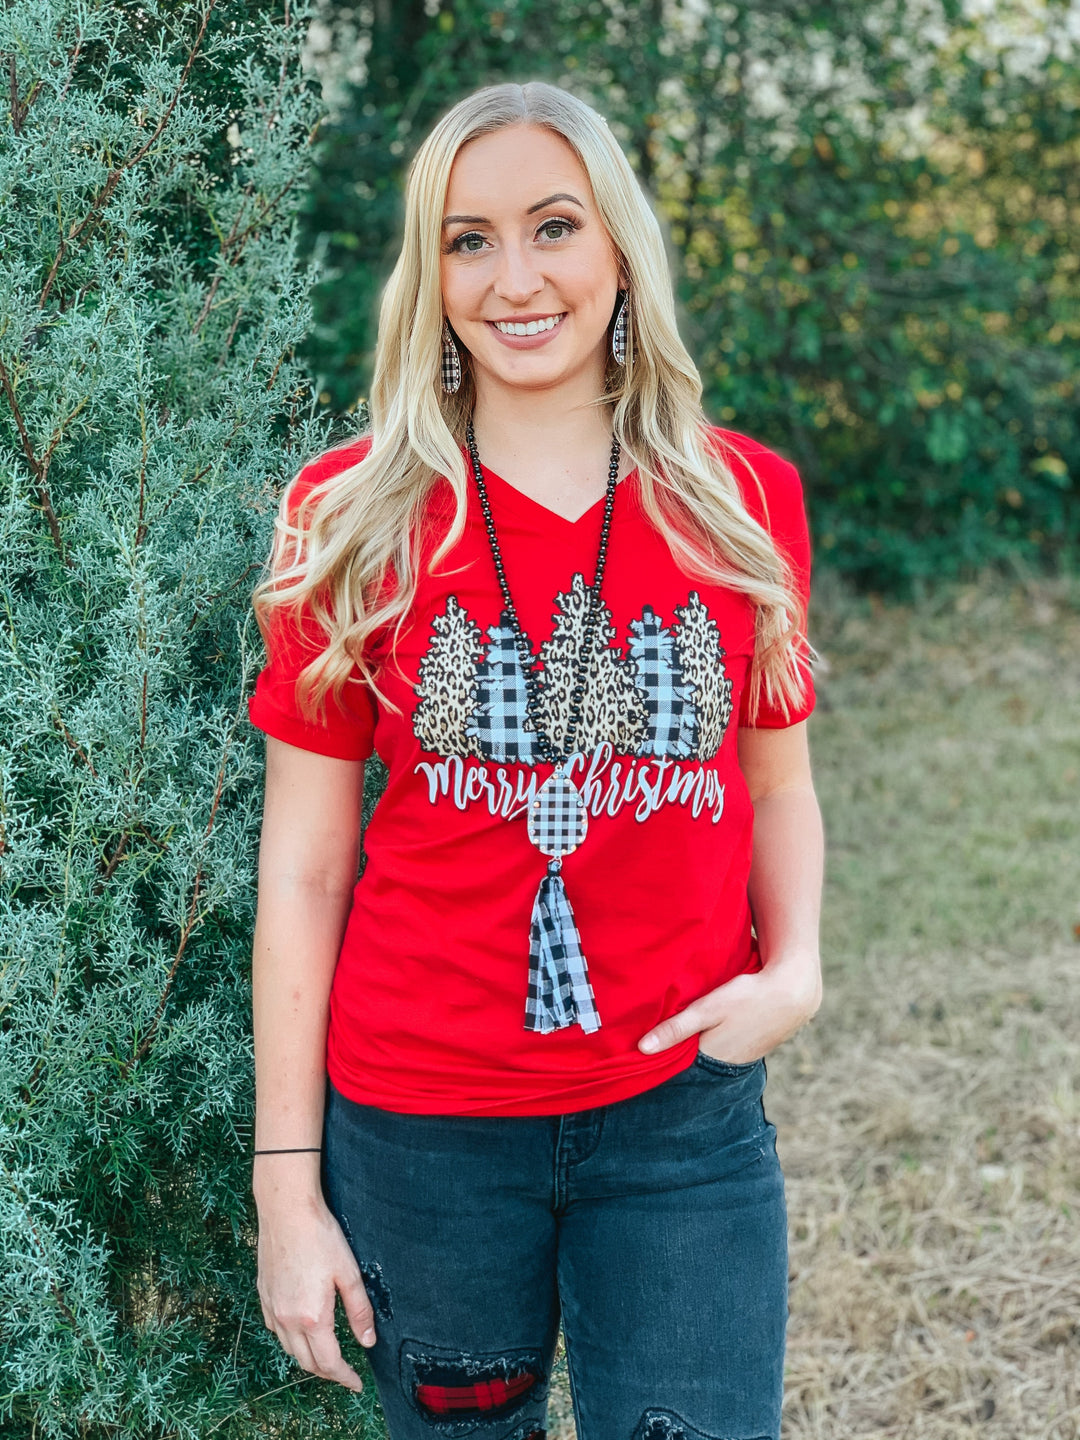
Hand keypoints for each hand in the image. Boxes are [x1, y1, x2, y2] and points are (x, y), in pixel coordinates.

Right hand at [256, 1189, 374, 1391]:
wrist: (286, 1210)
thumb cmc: (321, 1237)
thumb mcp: (349, 1273)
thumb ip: (359, 1311)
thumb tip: (368, 1341)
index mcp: (312, 1317)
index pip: (329, 1362)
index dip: (344, 1377)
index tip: (357, 1384)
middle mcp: (287, 1319)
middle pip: (306, 1362)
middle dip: (327, 1372)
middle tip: (344, 1372)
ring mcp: (272, 1308)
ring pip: (289, 1348)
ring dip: (308, 1357)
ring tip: (326, 1353)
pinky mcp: (263, 1295)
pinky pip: (275, 1330)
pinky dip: (290, 1339)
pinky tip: (301, 1329)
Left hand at [638, 951, 821, 1063]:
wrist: (793, 991)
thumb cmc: (748, 998)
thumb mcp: (707, 1009)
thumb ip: (676, 1029)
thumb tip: (641, 1050)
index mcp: (712, 1060)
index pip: (679, 1068)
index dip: (662, 1063)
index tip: (640, 1060)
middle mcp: (727, 1065)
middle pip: (693, 1064)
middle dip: (677, 1056)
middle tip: (653, 1048)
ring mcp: (742, 1057)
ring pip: (709, 1055)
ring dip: (696, 1047)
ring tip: (677, 1038)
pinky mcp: (753, 1045)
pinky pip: (725, 1048)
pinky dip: (713, 1041)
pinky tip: (709, 1030)